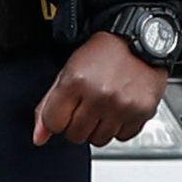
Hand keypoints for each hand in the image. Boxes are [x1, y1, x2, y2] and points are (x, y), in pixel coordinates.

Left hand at [32, 32, 168, 147]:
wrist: (140, 41)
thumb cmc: (103, 54)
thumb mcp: (68, 72)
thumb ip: (48, 105)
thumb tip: (39, 137)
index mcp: (75, 81)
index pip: (53, 124)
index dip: (56, 119)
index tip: (64, 111)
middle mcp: (100, 95)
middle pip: (75, 136)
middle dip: (77, 125)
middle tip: (85, 106)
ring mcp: (122, 105)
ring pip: (99, 140)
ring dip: (98, 128)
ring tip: (103, 106)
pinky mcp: (142, 112)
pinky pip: (122, 137)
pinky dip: (119, 127)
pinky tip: (119, 109)